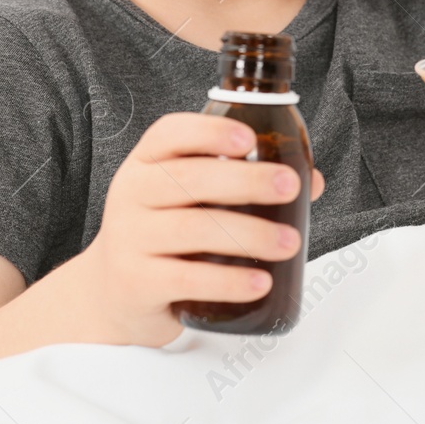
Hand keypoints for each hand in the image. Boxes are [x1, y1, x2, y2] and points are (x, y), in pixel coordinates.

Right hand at [77, 112, 325, 346]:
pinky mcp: (136, 283)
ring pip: (193, 229)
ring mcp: (129, 239)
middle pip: (190, 179)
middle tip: (290, 187)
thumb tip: (312, 181)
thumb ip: (241, 184)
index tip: (249, 139)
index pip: (170, 134)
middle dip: (247, 181)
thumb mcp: (188, 200)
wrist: (112, 293)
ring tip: (290, 243)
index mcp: (145, 163)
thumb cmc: (163, 233)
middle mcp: (131, 194)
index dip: (210, 131)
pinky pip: (186, 279)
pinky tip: (260, 282)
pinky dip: (228, 281)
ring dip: (249, 235)